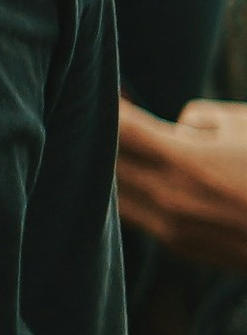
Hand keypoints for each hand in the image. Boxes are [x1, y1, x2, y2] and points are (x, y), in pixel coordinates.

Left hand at [115, 100, 246, 267]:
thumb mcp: (246, 126)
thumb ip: (200, 119)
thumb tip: (175, 128)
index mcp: (187, 162)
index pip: (122, 129)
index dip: (107, 105)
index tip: (104, 88)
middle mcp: (171, 197)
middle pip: (109, 161)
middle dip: (103, 135)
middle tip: (102, 111)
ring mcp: (172, 226)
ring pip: (115, 191)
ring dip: (114, 168)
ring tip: (121, 145)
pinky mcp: (178, 245)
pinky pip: (136, 213)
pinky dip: (131, 193)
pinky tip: (141, 176)